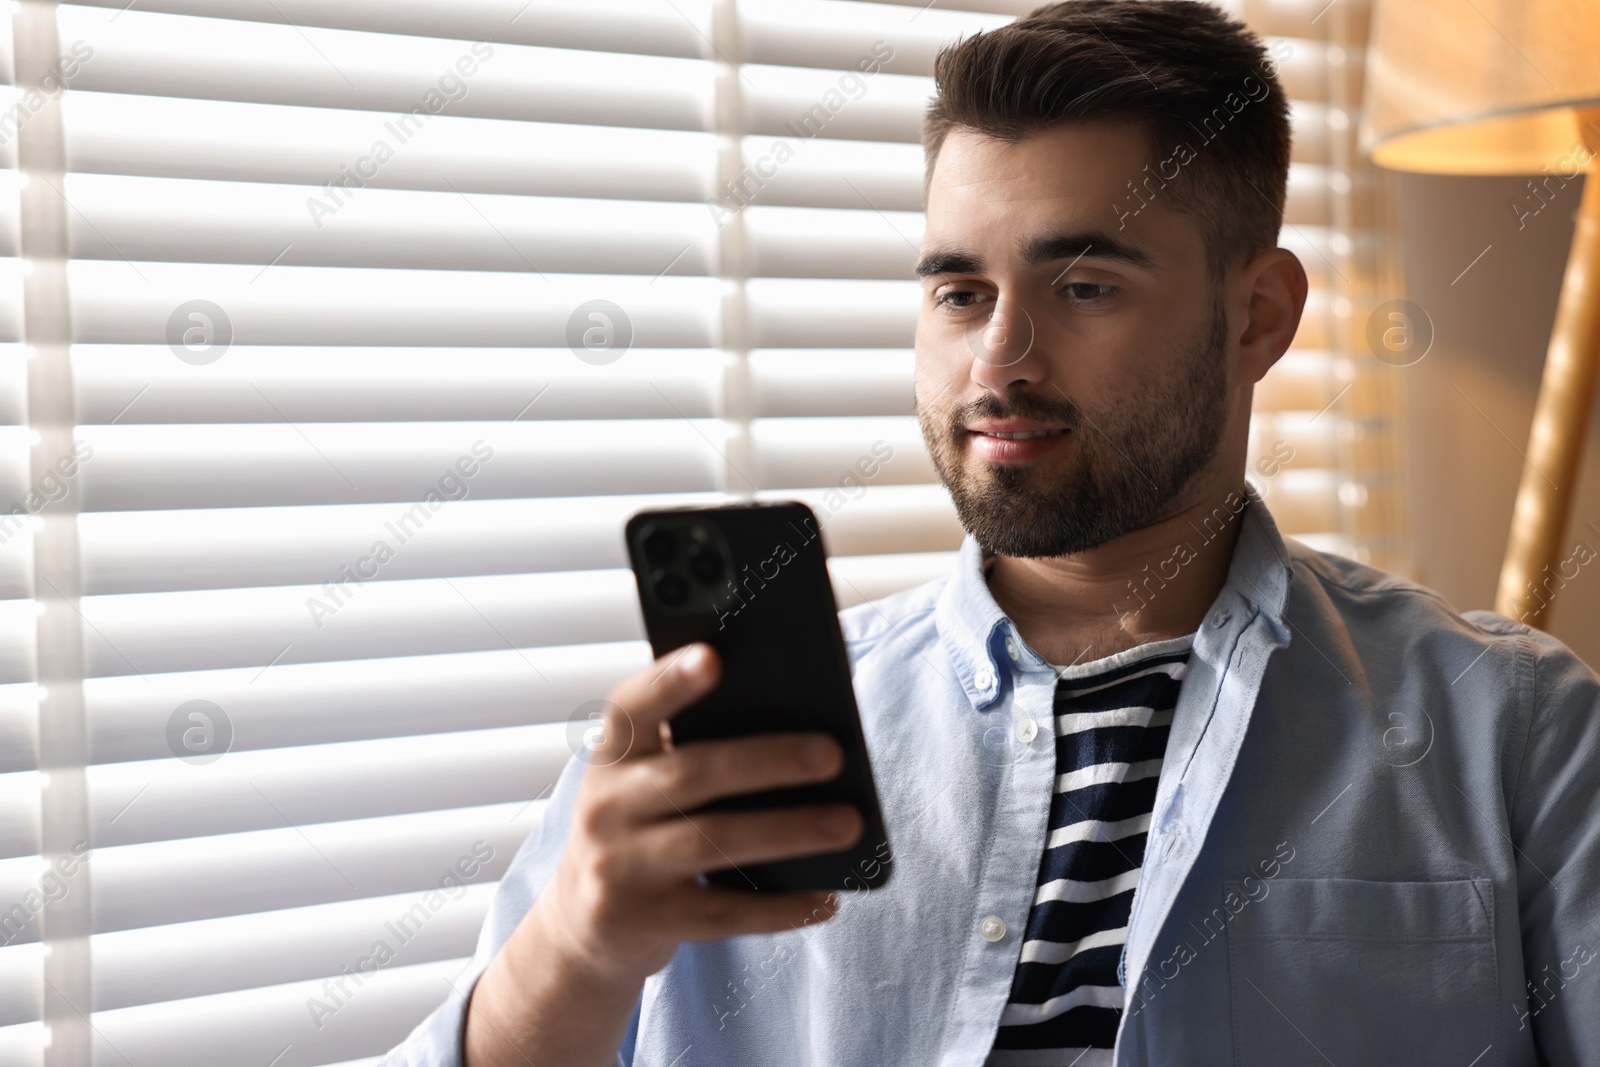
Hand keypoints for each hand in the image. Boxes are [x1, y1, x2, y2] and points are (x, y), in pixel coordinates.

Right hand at [538, 641, 862, 983]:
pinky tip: (826, 898)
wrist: (583, 920)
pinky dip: (780, 907)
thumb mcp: (644, 778)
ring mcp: (622, 868)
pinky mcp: (647, 920)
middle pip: (691, 774)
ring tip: (848, 823)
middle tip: (832, 753)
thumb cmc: (641, 824)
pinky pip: (724, 913)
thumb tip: (797, 728)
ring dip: (788, 831)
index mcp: (613, 755)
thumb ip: (692, 746)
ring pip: (713, 842)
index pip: (632, 707)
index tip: (713, 657)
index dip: (669, 681)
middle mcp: (608, 806)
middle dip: (766, 761)